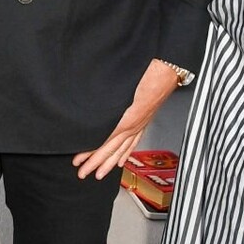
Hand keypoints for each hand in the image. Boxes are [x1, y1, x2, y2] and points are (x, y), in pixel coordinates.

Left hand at [73, 58, 181, 180]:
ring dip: (109, 162)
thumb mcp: (117, 87)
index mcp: (124, 119)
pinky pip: (133, 142)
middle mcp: (132, 125)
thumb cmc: (144, 74)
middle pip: (111, 150)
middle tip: (83, 173)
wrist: (165, 70)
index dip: (90, 154)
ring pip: (122, 149)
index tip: (78, 161)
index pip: (103, 142)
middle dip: (95, 163)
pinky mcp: (144, 121)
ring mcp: (139, 125)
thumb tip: (86, 108)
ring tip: (99, 173)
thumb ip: (103, 100)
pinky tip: (120, 160)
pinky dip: (125, 153)